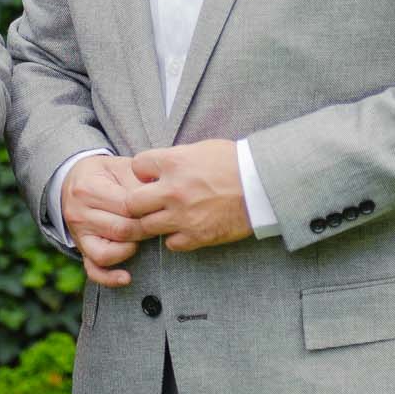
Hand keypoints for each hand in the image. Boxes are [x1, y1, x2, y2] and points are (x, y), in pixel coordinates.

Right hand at [62, 154, 149, 287]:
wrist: (73, 181)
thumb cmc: (104, 174)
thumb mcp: (120, 167)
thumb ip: (139, 181)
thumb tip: (163, 197)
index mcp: (89, 189)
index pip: (127, 207)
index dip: (149, 211)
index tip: (162, 209)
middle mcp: (79, 214)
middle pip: (121, 230)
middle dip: (144, 230)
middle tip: (158, 224)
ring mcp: (78, 234)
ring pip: (108, 253)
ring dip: (130, 249)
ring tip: (141, 239)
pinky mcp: (81, 248)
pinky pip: (93, 269)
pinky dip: (109, 277)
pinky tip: (126, 278)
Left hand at [129, 140, 252, 251]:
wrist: (262, 185)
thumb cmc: (236, 162)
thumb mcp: (201, 149)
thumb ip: (175, 159)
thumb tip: (159, 168)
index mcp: (173, 163)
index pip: (137, 166)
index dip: (143, 171)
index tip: (151, 176)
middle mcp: (172, 190)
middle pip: (132, 202)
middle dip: (138, 202)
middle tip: (150, 202)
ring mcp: (182, 215)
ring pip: (147, 226)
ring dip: (155, 222)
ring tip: (168, 217)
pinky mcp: (196, 235)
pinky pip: (171, 244)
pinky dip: (175, 238)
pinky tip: (185, 228)